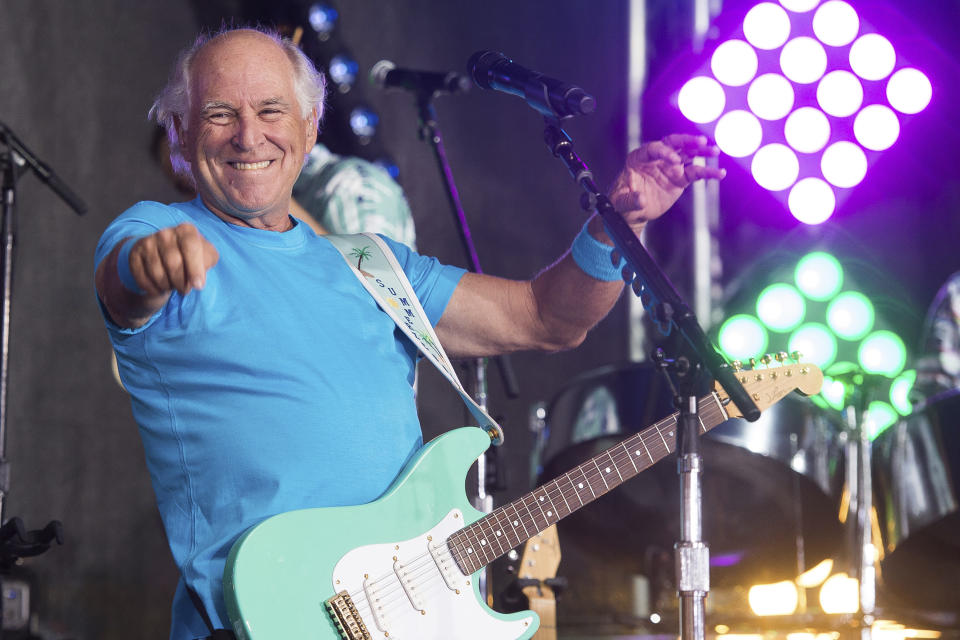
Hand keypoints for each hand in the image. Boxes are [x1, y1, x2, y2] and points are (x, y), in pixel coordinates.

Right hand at [128, 223, 218, 296]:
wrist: (163, 255)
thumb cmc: (190, 257)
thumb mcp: (206, 256)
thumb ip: (207, 262)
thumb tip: (198, 280)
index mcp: (186, 230)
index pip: (191, 246)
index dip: (195, 269)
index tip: (198, 286)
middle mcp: (166, 233)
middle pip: (173, 263)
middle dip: (181, 282)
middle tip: (185, 289)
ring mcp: (148, 243)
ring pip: (158, 273)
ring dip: (167, 286)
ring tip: (172, 285)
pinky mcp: (134, 255)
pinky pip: (143, 279)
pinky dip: (154, 289)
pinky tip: (159, 287)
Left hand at [604, 134, 724, 233]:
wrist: (631, 211)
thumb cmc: (622, 201)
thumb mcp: (620, 201)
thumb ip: (630, 200)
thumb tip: (641, 199)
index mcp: (639, 158)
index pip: (653, 148)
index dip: (664, 152)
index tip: (675, 161)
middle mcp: (656, 159)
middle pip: (674, 144)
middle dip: (687, 141)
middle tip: (701, 141)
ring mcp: (669, 168)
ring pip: (687, 154)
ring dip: (702, 151)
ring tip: (715, 150)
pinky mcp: (679, 179)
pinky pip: (695, 173)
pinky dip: (707, 173)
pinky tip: (719, 173)